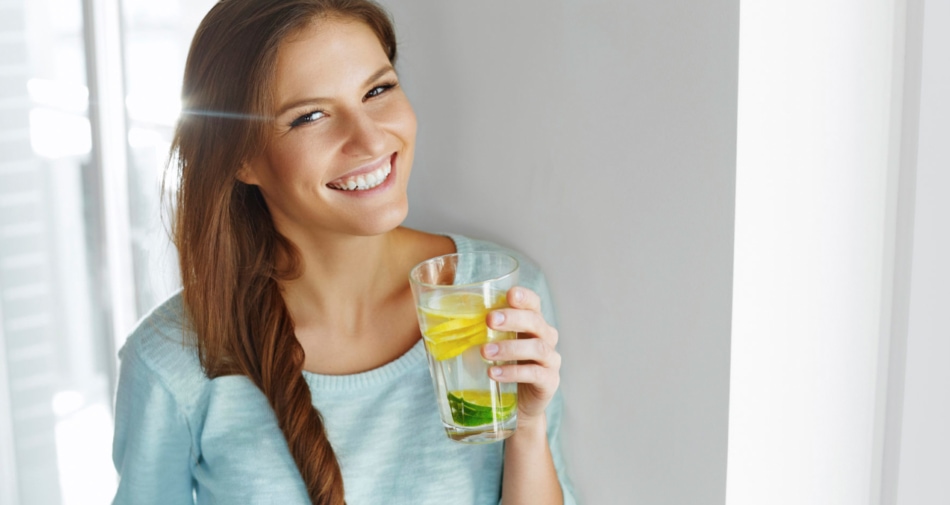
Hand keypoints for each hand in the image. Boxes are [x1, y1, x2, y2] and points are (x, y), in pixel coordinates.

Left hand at [481, 286, 560, 426]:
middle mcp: (546, 338)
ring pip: (537, 347)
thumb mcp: (492, 346)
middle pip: (536, 321)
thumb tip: (436, 321)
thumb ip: (477, 333)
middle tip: (489, 320)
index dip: (524, 297)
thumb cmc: (503, 368)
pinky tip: (494, 373)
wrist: (519, 406)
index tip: (509, 294)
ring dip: (510, 348)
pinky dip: (513, 372)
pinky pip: (535, 374)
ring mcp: (550, 360)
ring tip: (485, 352)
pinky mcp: (550, 382)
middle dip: (513, 318)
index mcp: (533, 324)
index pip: (534, 304)